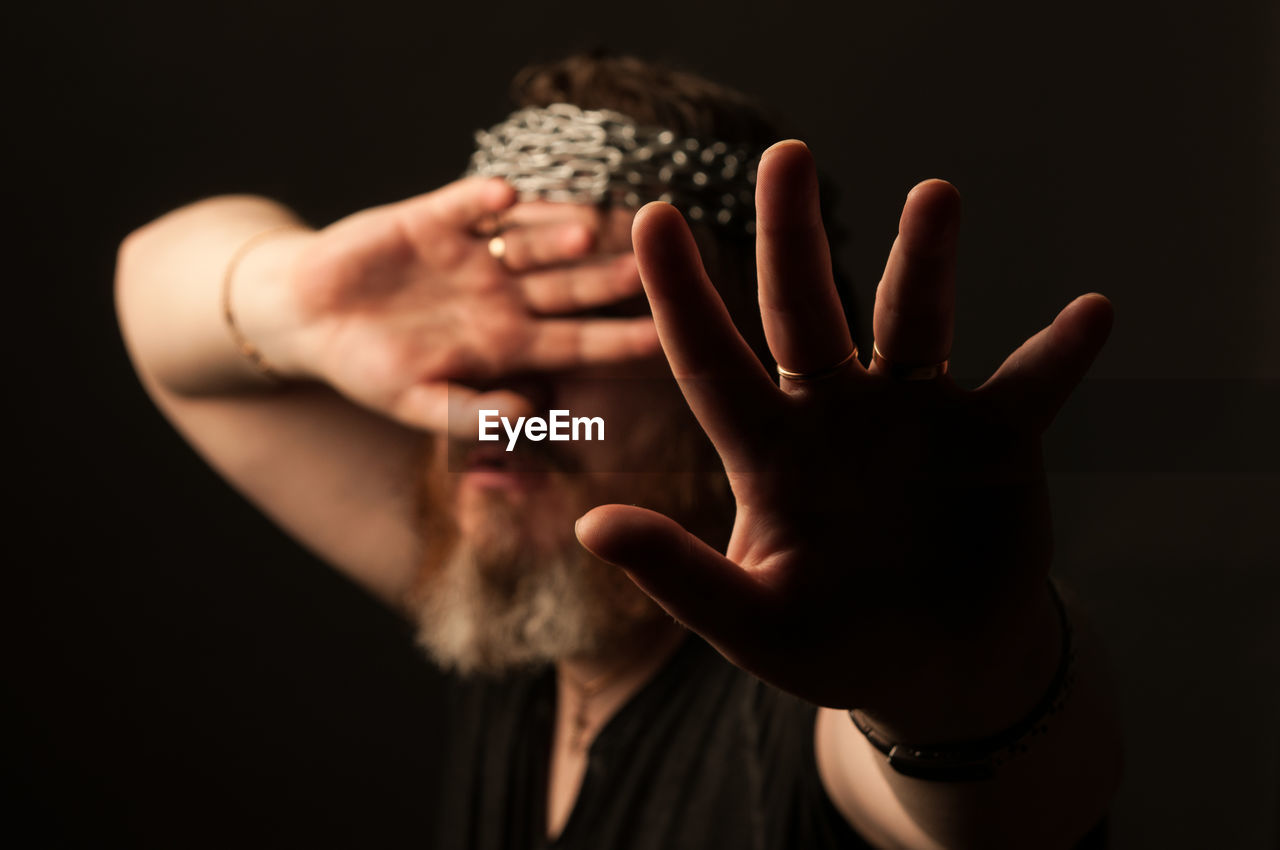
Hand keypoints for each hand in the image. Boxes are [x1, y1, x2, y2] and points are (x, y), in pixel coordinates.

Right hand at [280, 178, 658, 430]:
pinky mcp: (434, 219)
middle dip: (607, 278)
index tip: (661, 338)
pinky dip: (482, 200)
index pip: (576, 342)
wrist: (310, 318)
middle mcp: (502, 293)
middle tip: (649, 269)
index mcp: (507, 341)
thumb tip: (529, 413)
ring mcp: (473, 254)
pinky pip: (464, 205)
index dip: (617, 341)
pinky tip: (504, 196)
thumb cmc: (370, 368)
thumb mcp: (418, 403)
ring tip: (589, 229)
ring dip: (556, 235)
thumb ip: (472, 414)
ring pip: (529, 240)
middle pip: (568, 285)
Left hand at [576, 142, 1111, 727]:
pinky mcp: (995, 437)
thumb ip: (680, 577)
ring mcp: (917, 416)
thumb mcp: (751, 621)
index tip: (652, 217)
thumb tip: (593, 527)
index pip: (712, 361)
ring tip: (934, 197)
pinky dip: (1059, 353)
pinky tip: (1090, 316)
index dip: (681, 294)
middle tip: (783, 155)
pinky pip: (1031, 383)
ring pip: (915, 321)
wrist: (938, 667)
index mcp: (769, 450)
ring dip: (925, 262)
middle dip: (791, 236)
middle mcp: (836, 412)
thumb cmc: (834, 644)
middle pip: (804, 309)